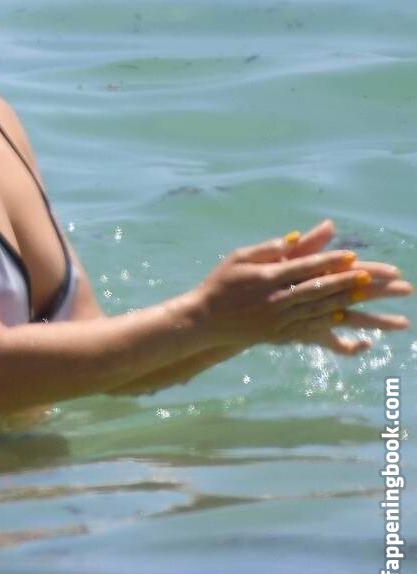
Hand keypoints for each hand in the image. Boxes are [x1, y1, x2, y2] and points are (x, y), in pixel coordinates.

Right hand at [193, 219, 410, 347]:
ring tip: (364, 293)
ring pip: (317, 309)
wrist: (205, 320)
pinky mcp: (278, 334)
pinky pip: (308, 327)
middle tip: (368, 275)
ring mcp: (277, 318)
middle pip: (316, 288)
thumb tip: (293, 239)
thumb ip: (266, 249)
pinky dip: (328, 321)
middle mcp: (274, 299)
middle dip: (344, 281)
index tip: (350, 256)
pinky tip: (344, 315)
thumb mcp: (237, 258)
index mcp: (265, 278)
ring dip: (342, 300)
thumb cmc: (221, 284)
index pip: (304, 267)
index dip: (329, 261)